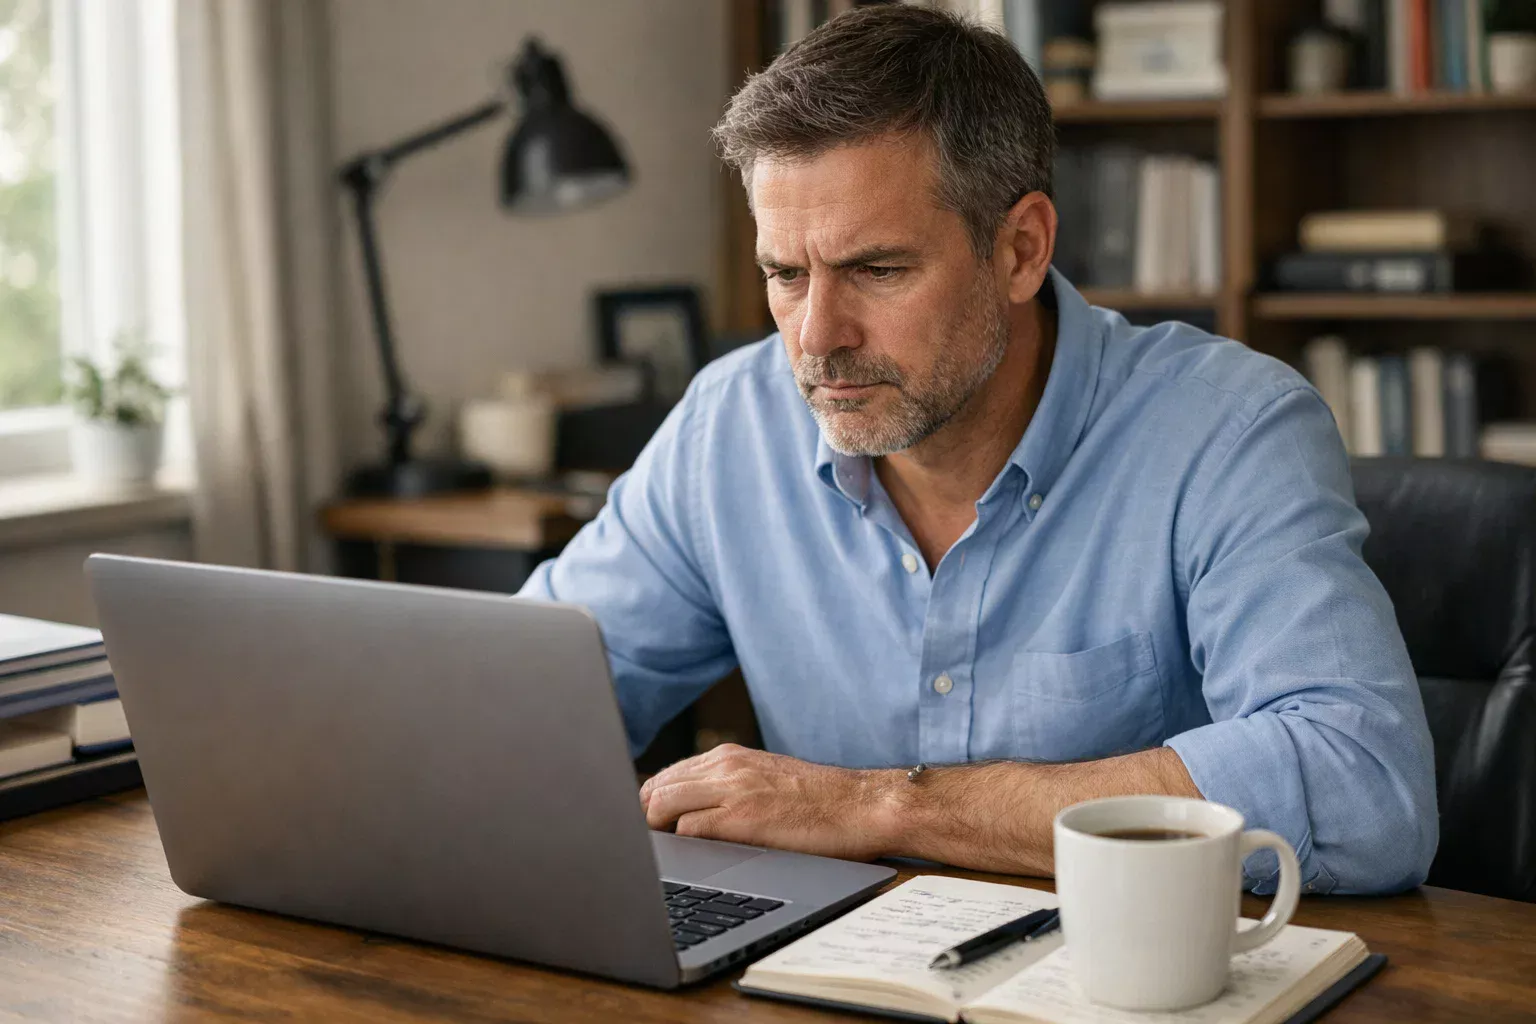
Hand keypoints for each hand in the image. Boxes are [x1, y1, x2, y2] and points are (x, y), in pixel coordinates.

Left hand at [639, 744, 898, 860]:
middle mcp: (726, 766)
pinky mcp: (742, 818)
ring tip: (672, 851)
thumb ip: (728, 784)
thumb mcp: (765, 778)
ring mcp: (732, 790)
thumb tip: (688, 807)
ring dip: (657, 831)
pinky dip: (682, 844)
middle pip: (654, 788)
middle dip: (646, 819)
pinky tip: (695, 856)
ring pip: (661, 805)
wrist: (860, 806)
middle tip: (656, 845)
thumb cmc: (818, 801)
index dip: (650, 804)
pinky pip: (688, 829)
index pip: (665, 775)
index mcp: (729, 756)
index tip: (652, 827)